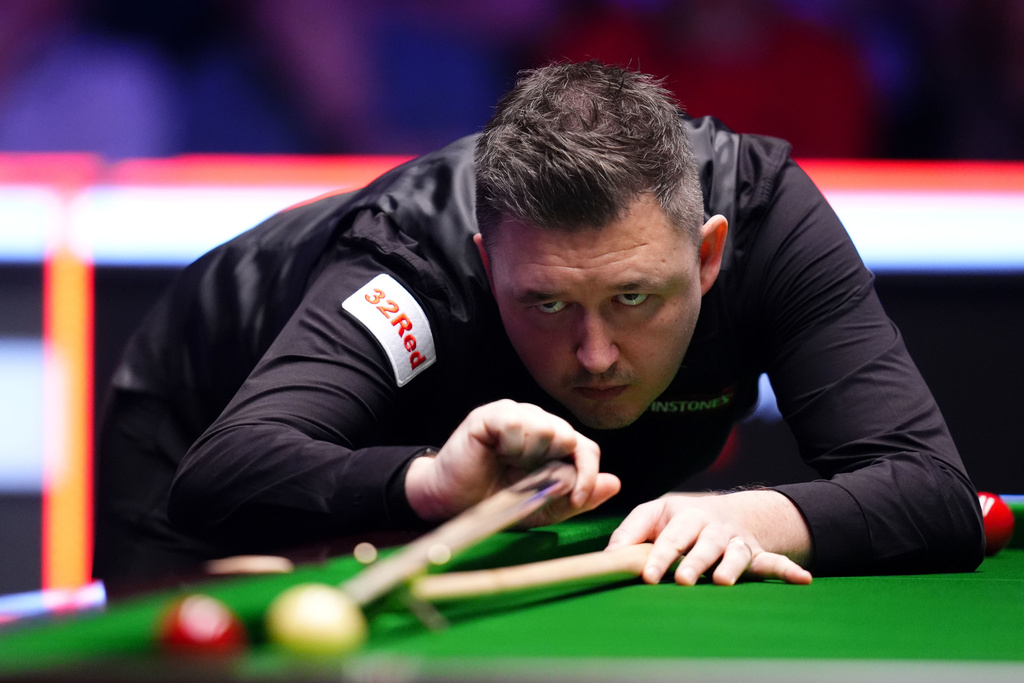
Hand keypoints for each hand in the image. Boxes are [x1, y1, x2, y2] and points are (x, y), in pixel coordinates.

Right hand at [405, 399, 620, 522]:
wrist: (451, 504)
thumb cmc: (495, 503)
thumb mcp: (542, 509)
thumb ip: (577, 498)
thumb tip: (614, 484)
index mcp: (554, 446)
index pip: (586, 449)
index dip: (587, 473)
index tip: (576, 498)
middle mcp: (539, 425)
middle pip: (569, 436)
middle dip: (554, 467)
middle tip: (528, 482)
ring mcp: (516, 416)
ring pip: (547, 427)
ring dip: (530, 456)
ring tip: (508, 465)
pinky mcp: (491, 415)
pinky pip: (517, 421)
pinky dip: (511, 443)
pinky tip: (497, 451)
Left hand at [605, 491, 812, 585]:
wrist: (722, 510)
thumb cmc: (678, 518)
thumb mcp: (652, 516)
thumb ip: (629, 534)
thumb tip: (607, 559)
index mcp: (683, 515)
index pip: (669, 537)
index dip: (658, 556)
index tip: (648, 576)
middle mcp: (711, 526)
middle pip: (702, 545)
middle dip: (693, 562)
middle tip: (683, 580)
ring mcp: (734, 540)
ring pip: (733, 553)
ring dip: (730, 566)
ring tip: (723, 580)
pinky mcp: (754, 553)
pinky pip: (772, 562)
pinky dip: (788, 570)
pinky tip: (803, 579)